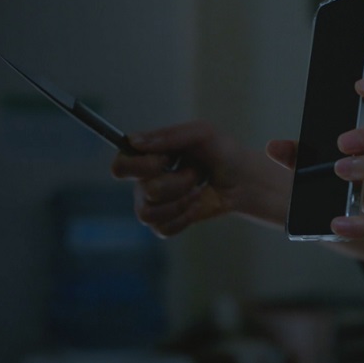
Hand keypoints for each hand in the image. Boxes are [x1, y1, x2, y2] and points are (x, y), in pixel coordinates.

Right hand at [111, 121, 247, 236]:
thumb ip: (170, 135)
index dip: (143, 165)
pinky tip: (197, 204)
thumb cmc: (222, 151)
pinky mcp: (165, 223)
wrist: (242, 179)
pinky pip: (162, 228)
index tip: (168, 158)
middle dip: (176, 183)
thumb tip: (134, 142)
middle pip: (144, 191)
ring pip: (149, 214)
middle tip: (194, 173)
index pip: (121, 166)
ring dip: (182, 201)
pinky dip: (185, 216)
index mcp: (146, 156)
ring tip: (197, 188)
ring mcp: (153, 204)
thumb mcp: (202, 133)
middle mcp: (144, 180)